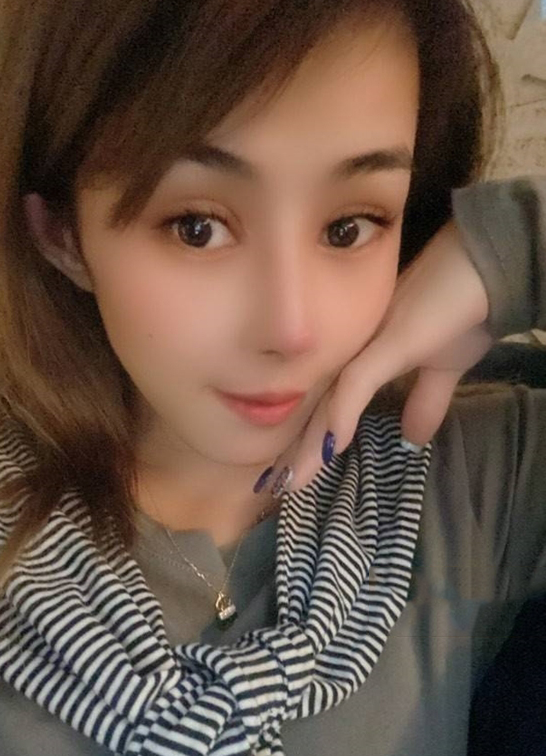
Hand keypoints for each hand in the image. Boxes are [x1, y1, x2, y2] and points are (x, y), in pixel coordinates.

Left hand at [263, 217, 494, 495]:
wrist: (484, 268)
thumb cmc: (460, 309)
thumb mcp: (443, 368)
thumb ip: (424, 401)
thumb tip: (413, 439)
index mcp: (363, 361)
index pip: (328, 408)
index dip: (309, 441)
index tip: (289, 474)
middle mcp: (353, 353)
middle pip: (318, 410)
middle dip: (296, 452)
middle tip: (271, 486)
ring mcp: (366, 347)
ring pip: (328, 404)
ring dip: (308, 446)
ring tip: (289, 480)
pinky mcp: (388, 342)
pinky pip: (357, 385)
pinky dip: (340, 418)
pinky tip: (327, 450)